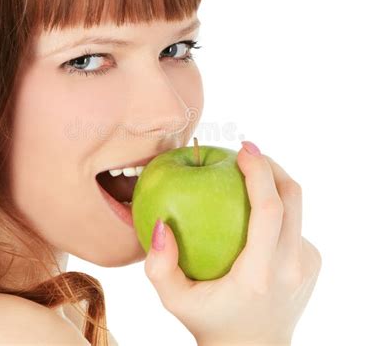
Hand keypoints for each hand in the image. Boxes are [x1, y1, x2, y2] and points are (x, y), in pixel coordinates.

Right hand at [144, 142, 321, 345]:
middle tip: (246, 152)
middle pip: (293, 197)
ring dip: (274, 183)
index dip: (260, 172)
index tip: (244, 148)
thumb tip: (162, 224)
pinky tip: (254, 212)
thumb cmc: (209, 321)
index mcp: (260, 274)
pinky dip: (277, 208)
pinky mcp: (312, 264)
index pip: (270, 210)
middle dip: (271, 165)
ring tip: (248, 174)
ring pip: (298, 207)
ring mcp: (307, 265)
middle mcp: (291, 267)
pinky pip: (295, 224)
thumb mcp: (174, 300)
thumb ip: (159, 266)